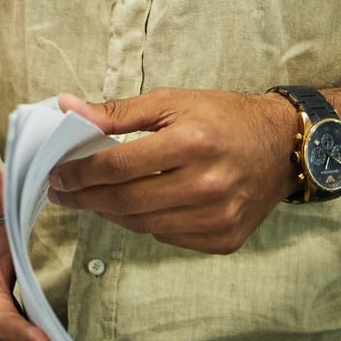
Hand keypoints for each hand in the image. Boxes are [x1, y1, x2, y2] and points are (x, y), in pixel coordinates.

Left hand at [49, 89, 296, 254]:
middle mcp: (208, 184)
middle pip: (127, 201)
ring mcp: (218, 217)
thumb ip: (117, 111)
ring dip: (110, 213)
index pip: (119, 165)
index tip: (57, 173)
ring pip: (143, 225)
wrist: (283, 146)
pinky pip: (168, 237)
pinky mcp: (224, 239)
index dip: (80, 172)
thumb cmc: (223, 117)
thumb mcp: (171, 101)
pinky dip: (145, 223)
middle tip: (62, 192)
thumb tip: (68, 108)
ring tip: (91, 198)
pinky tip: (135, 206)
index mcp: (192, 142)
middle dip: (86, 198)